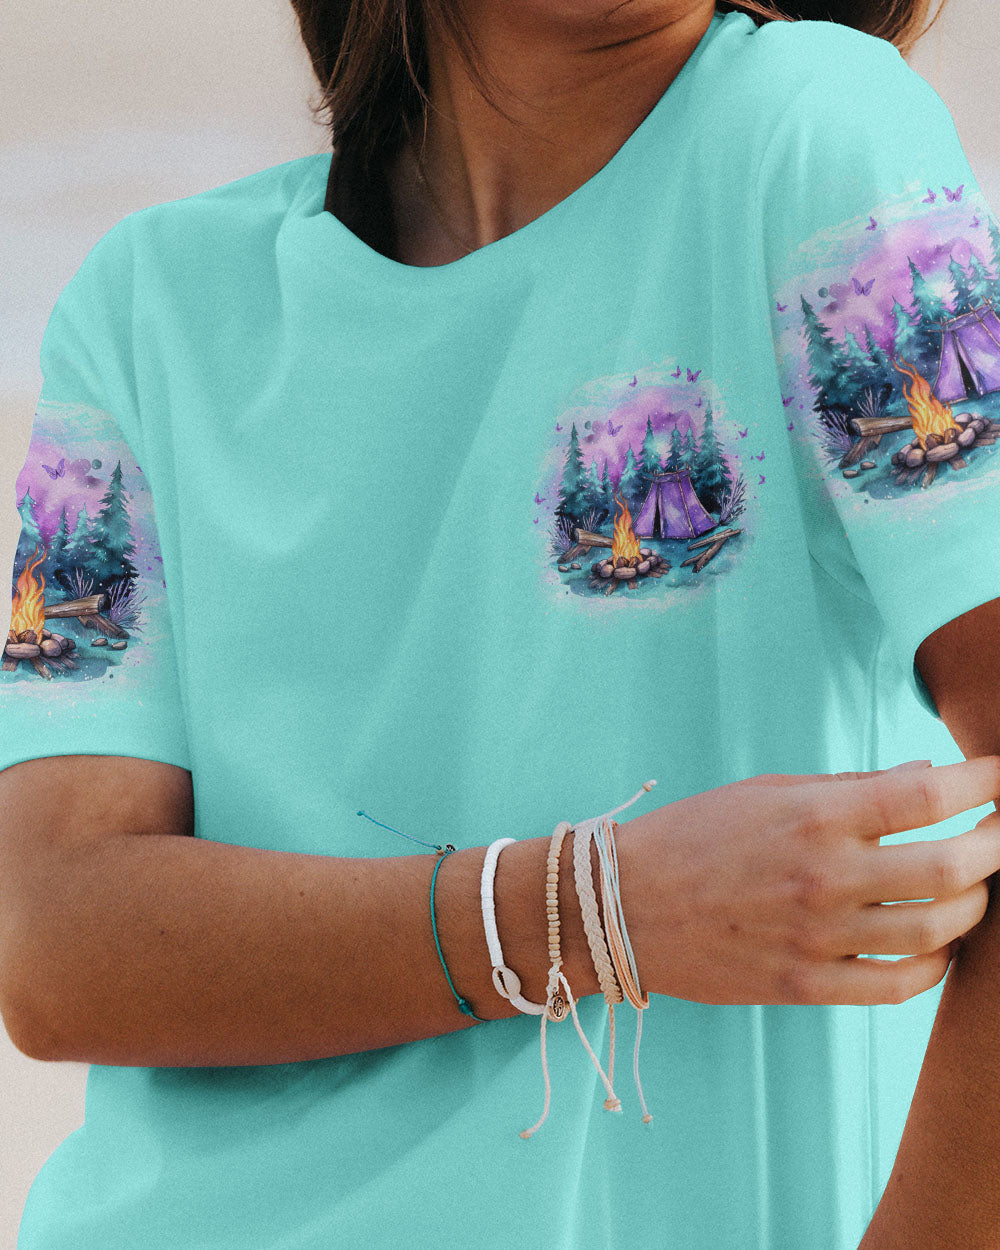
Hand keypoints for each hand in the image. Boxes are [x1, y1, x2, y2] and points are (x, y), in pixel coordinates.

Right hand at [615, 757, 999, 1004]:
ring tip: (973, 885)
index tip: (999, 776)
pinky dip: (936, 963)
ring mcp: (819, 938)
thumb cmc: (694, 835)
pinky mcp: (806, 985)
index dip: (983, 782)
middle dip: (996, 844)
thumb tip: (925, 778)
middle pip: (953, 867)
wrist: (623, 906)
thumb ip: (849, 788)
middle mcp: (825, 877)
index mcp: (814, 816)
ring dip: (974, 904)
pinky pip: (900, 985)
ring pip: (938, 929)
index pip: (927, 794)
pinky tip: (938, 943)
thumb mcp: (766, 793)